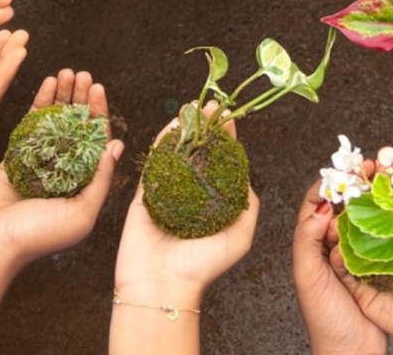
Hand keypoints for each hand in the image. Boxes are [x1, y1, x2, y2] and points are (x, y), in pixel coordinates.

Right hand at [0, 69, 122, 271]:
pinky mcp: (14, 157)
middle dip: (81, 99)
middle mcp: (62, 171)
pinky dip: (40, 103)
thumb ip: (100, 180)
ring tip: (68, 72)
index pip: (95, 141)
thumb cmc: (35, 237)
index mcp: (81, 185)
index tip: (99, 89)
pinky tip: (47, 84)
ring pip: (54, 121)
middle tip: (84, 75)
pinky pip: (31, 125)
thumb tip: (116, 145)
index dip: (98, 114)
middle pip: (76, 126)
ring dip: (63, 96)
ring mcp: (38, 162)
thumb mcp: (80, 214)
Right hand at [114, 113, 258, 307]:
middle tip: (212, 105)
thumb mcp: (240, 236)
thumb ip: (247, 205)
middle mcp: (189, 194)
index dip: (226, 138)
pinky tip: (170, 125)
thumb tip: (246, 177)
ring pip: (175, 152)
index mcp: (211, 202)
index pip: (220, 162)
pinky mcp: (144, 194)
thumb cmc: (202, 267)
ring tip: (193, 107)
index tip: (230, 118)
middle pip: (198, 151)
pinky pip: (153, 162)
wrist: (162, 287)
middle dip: (205, 126)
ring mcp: (166, 192)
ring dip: (184, 127)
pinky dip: (161, 141)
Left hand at [293, 180, 387, 354]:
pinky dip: (385, 220)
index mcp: (309, 243)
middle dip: (355, 182)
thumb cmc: (325, 320)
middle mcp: (329, 245)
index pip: (315, 201)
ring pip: (360, 216)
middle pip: (341, 204)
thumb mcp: (308, 277)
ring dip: (372, 197)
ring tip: (387, 181)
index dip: (330, 181)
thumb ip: (307, 240)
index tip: (347, 166)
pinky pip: (377, 236)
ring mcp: (352, 254)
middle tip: (374, 166)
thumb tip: (320, 208)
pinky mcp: (373, 265)